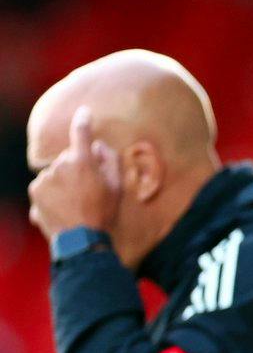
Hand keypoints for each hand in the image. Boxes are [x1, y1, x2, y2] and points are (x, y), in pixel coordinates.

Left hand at [28, 106, 120, 242]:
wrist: (81, 240)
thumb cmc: (102, 213)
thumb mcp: (117, 188)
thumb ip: (110, 161)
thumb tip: (98, 145)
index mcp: (82, 162)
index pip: (81, 132)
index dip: (83, 120)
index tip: (84, 112)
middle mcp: (60, 166)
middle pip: (68, 160)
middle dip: (77, 170)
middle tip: (88, 191)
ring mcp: (45, 179)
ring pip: (55, 175)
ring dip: (63, 184)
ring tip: (75, 204)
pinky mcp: (35, 193)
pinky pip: (45, 189)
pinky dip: (53, 196)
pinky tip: (63, 209)